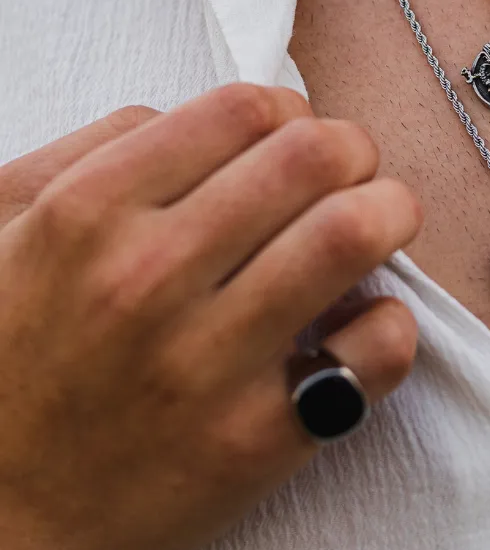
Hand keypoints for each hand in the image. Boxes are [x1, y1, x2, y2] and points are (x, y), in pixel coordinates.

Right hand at [0, 85, 421, 549]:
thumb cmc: (11, 356)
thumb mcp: (7, 224)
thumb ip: (98, 146)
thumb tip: (207, 120)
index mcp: (89, 211)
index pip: (246, 109)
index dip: (293, 113)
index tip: (296, 140)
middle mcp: (148, 278)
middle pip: (316, 157)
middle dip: (355, 152)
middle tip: (351, 177)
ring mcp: (206, 363)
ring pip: (354, 233)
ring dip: (390, 213)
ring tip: (379, 227)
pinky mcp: (258, 439)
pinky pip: (376, 349)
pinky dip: (390, 321)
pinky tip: (360, 324)